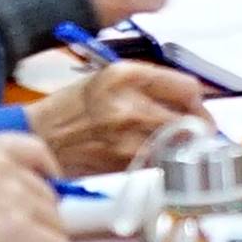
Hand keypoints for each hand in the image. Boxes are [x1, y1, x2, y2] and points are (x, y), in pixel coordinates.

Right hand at [28, 51, 208, 172]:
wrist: (42, 136)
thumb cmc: (75, 106)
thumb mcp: (110, 77)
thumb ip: (151, 83)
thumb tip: (194, 98)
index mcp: (128, 76)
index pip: (188, 88)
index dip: (197, 101)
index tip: (195, 109)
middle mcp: (131, 105)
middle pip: (192, 120)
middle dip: (198, 128)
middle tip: (193, 133)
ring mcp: (128, 138)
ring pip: (181, 145)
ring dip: (184, 148)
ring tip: (174, 146)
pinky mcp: (124, 165)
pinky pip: (161, 163)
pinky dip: (165, 163)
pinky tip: (153, 158)